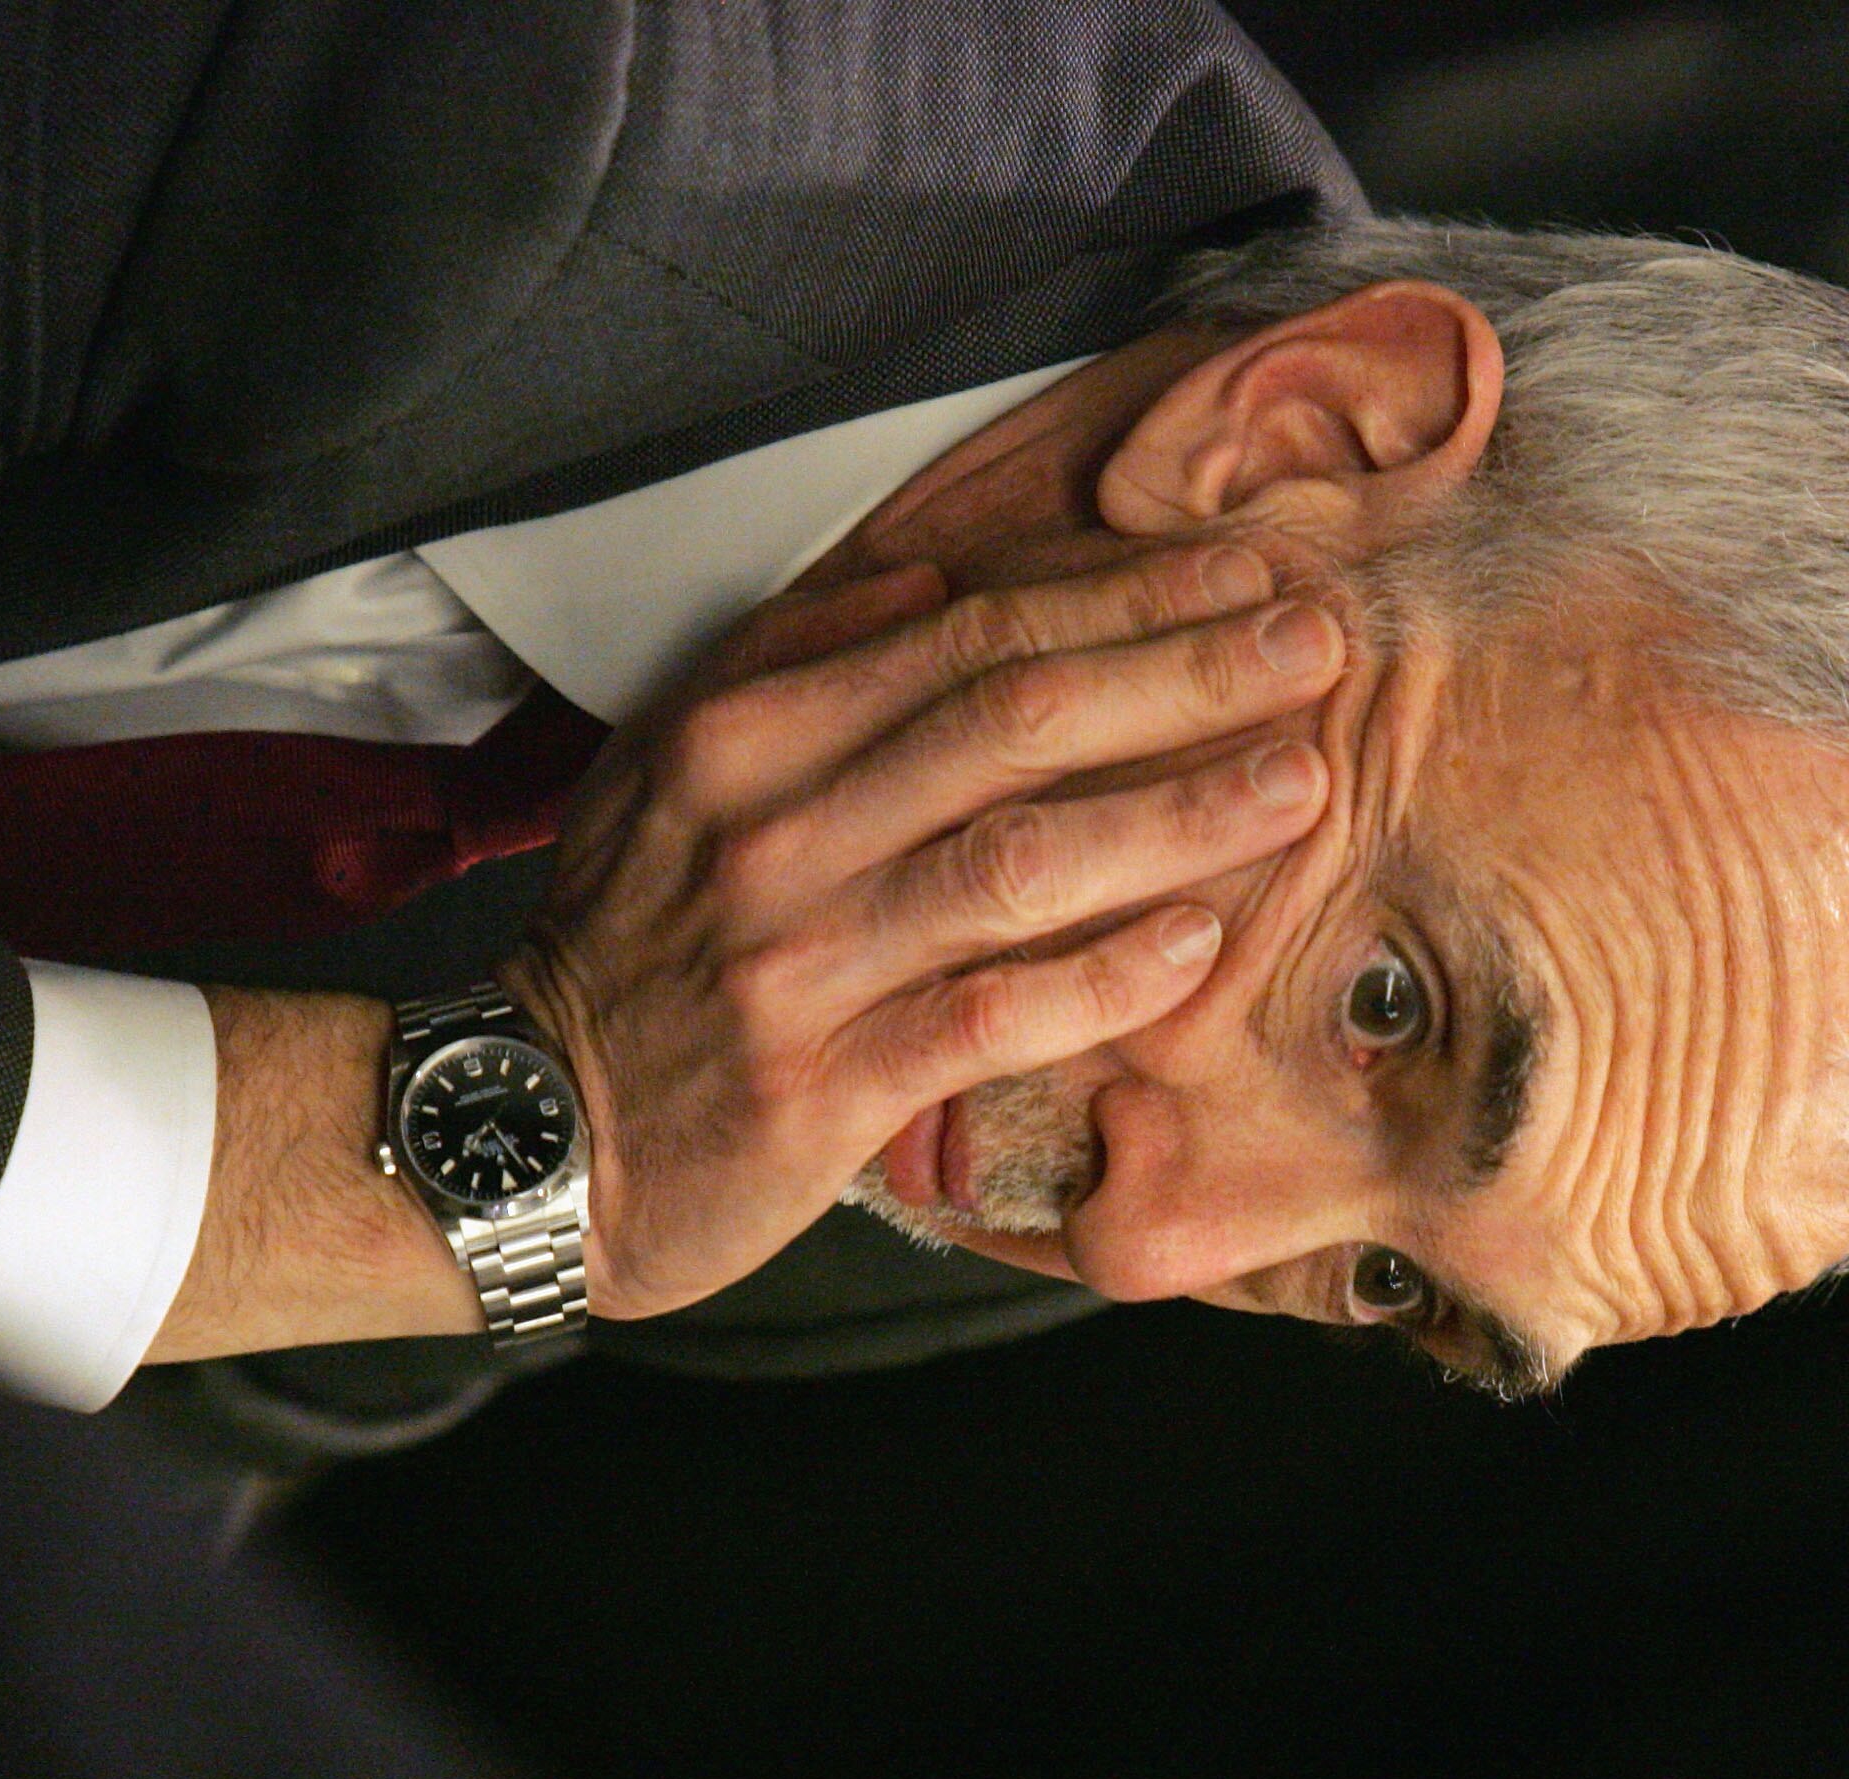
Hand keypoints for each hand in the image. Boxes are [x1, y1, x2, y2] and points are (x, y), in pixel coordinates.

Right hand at [497, 544, 1342, 1319]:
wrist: (527, 1131)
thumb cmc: (631, 940)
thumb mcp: (670, 765)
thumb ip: (797, 660)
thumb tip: (932, 579)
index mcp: (744, 732)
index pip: (970, 637)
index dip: (1123, 600)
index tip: (1247, 578)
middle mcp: (771, 828)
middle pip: (1012, 723)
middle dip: (1183, 675)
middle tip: (1321, 649)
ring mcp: (797, 959)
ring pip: (1016, 863)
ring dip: (1173, 816)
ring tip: (1301, 786)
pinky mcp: (822, 1086)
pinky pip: (988, 1018)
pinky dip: (1100, 979)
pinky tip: (1200, 944)